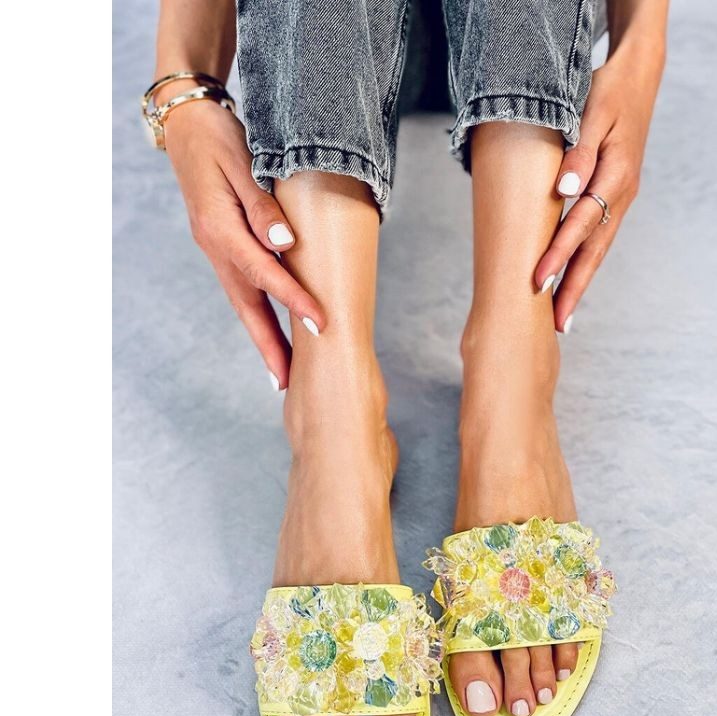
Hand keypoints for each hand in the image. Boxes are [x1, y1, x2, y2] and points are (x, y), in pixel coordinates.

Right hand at [164, 100, 324, 388]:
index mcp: (221, 229)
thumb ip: (263, 207)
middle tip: (287, 382)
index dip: (295, 301)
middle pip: (247, 307)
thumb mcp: (243, 164)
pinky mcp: (221, 248)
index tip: (322, 325)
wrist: (188, 125)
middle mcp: (215, 247)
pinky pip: (241, 291)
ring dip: (262, 338)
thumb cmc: (220, 140)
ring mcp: (216, 251)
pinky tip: (271, 333)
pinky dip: (256, 316)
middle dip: (269, 346)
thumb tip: (285, 244)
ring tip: (281, 373)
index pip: (265, 274)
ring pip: (243, 304)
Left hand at [535, 46, 663, 331]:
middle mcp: (622, 193)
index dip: (558, 255)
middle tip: (557, 324)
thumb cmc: (609, 90)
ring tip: (562, 316)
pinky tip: (572, 281)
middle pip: (594, 250)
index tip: (537, 282)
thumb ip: (579, 151)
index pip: (581, 225)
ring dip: (580, 283)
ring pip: (598, 249)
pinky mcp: (615, 196)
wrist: (638, 76)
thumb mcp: (592, 110)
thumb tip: (564, 189)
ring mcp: (621, 198)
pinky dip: (585, 262)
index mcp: (615, 174)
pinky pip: (599, 237)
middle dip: (574, 288)